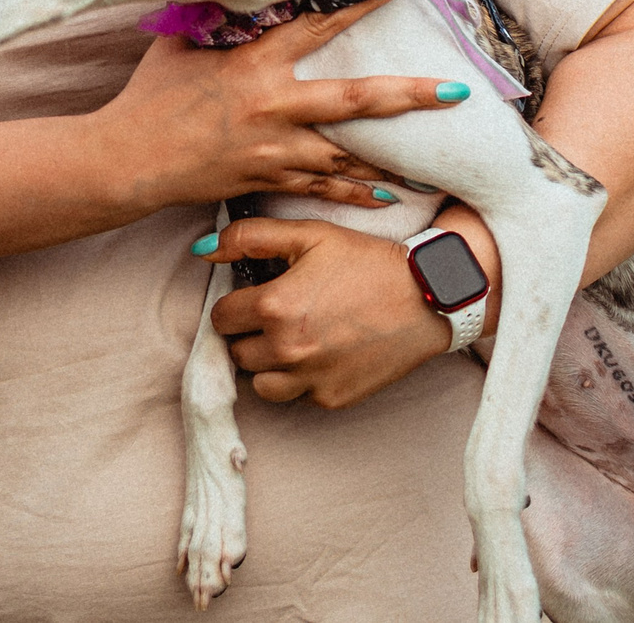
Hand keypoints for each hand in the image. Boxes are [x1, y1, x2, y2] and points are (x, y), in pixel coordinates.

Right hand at [97, 0, 461, 211]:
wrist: (128, 162)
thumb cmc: (149, 99)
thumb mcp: (179, 47)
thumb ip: (213, 22)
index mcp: (254, 65)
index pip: (317, 26)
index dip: (358, 3)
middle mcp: (274, 106)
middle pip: (357, 100)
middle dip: (410, 95)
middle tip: (456, 92)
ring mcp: (275, 149)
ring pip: (347, 154)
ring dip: (391, 158)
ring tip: (434, 163)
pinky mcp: (267, 179)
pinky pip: (322, 188)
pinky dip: (354, 193)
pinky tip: (385, 195)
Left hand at [205, 216, 466, 407]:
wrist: (428, 296)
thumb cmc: (368, 261)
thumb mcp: (309, 235)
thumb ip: (251, 238)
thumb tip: (204, 251)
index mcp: (274, 308)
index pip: (221, 318)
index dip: (235, 304)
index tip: (253, 297)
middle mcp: (287, 351)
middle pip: (236, 353)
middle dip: (249, 334)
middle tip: (276, 316)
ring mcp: (311, 380)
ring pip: (261, 384)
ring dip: (268, 364)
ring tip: (293, 339)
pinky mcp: (334, 399)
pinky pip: (299, 396)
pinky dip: (302, 379)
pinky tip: (323, 352)